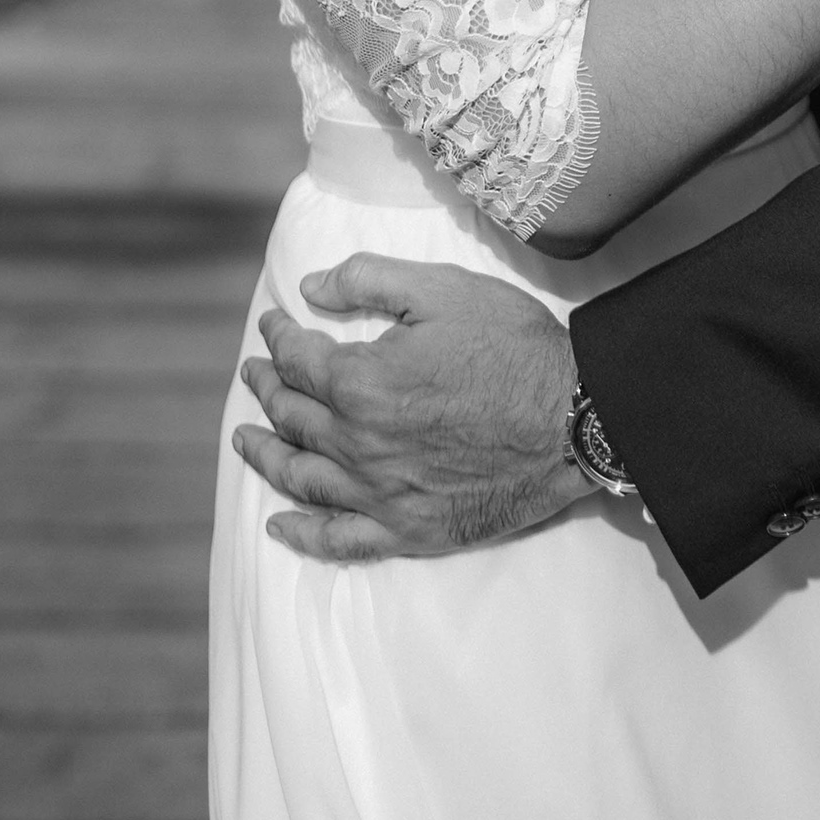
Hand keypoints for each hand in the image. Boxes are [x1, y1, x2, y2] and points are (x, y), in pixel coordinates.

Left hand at [233, 256, 584, 564]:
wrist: (573, 418)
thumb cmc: (513, 347)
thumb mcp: (442, 288)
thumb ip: (369, 279)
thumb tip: (309, 289)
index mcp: (361, 382)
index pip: (298, 358)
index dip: (279, 337)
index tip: (274, 324)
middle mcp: (357, 445)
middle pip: (292, 417)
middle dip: (267, 388)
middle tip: (255, 373)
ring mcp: (380, 495)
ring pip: (301, 478)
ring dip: (266, 455)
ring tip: (246, 439)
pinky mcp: (408, 531)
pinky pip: (339, 540)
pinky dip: (302, 535)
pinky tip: (280, 526)